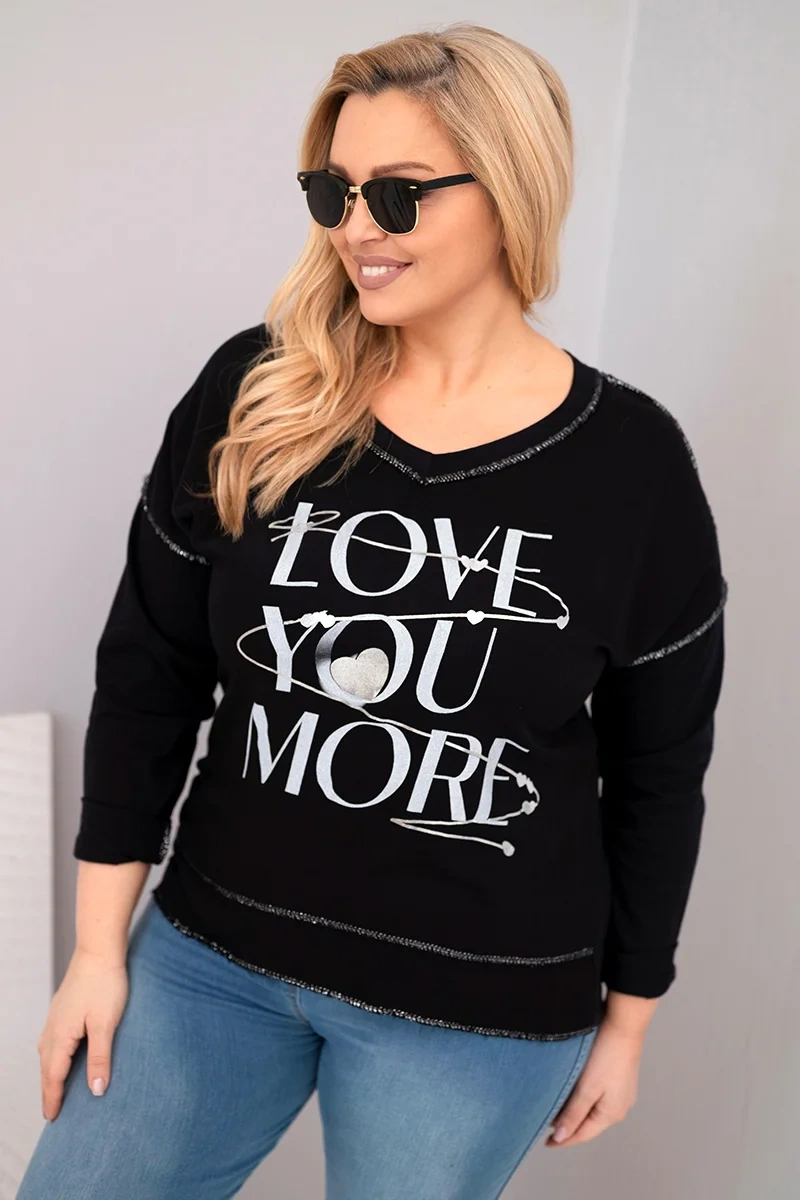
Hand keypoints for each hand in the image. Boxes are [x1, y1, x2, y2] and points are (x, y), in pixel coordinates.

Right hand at [37, 948, 128, 1121]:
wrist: (99, 949)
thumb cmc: (105, 984)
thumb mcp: (106, 1024)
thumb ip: (100, 1058)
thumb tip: (96, 1091)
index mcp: (61, 1035)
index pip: (53, 1076)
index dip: (53, 1098)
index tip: (52, 1118)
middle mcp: (53, 1027)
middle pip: (46, 1067)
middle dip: (48, 1089)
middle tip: (50, 1112)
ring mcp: (55, 1015)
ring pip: (47, 1052)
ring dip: (49, 1072)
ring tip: (54, 1087)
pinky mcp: (62, 1006)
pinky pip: (52, 1039)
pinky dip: (53, 1054)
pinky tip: (60, 1053)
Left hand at [544, 1018, 643, 1147]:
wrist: (624, 1025)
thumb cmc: (606, 1056)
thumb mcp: (586, 1088)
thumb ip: (573, 1114)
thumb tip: (561, 1138)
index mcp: (612, 1114)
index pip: (583, 1134)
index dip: (564, 1140)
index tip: (546, 1144)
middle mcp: (620, 1108)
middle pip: (589, 1124)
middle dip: (570, 1128)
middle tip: (547, 1128)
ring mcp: (621, 1094)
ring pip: (593, 1111)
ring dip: (576, 1113)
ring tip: (556, 1112)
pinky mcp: (619, 1079)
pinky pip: (598, 1098)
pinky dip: (583, 1101)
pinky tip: (573, 1095)